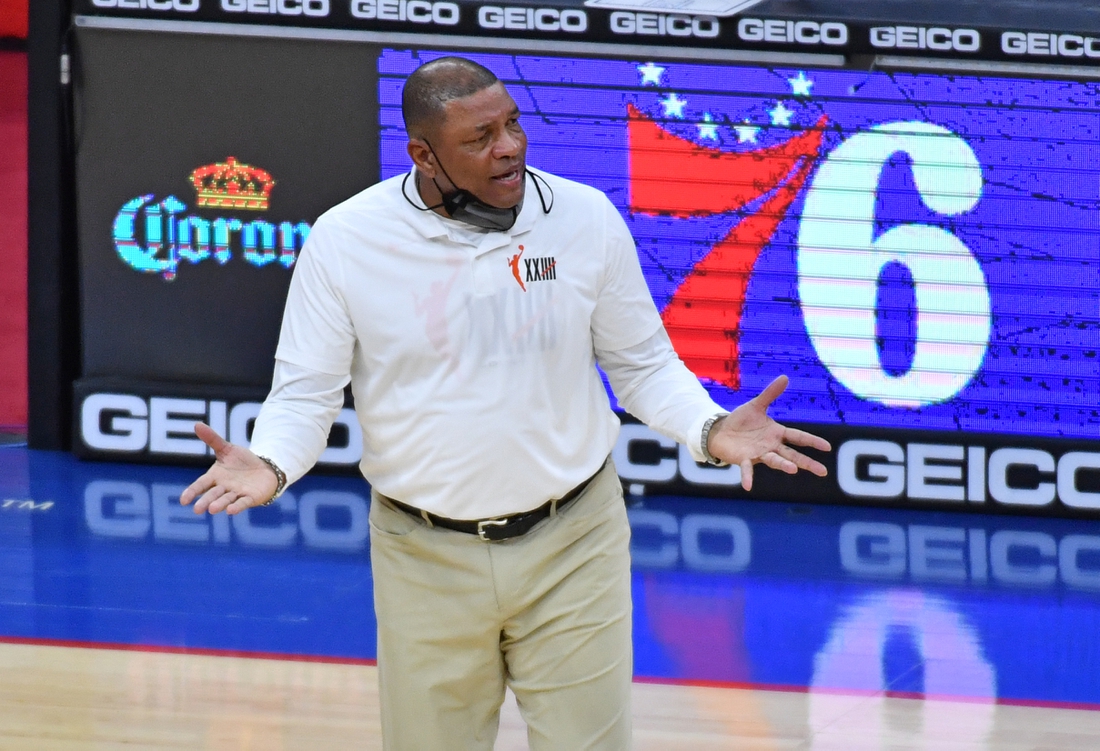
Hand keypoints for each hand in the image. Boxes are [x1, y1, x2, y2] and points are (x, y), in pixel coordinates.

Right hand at [179, 422, 278, 514]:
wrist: (264, 469)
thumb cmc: (242, 462)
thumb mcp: (227, 449)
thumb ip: (213, 439)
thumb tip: (197, 424)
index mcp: (215, 477)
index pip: (201, 484)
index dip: (192, 492)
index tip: (183, 500)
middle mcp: (224, 488)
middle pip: (212, 495)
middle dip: (205, 501)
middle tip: (197, 510)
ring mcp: (237, 494)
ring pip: (226, 500)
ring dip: (220, 504)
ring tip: (212, 510)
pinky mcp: (250, 498)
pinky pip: (243, 503)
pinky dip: (237, 507)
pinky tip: (231, 511)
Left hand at [707, 375, 831, 491]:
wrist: (721, 430)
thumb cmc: (741, 420)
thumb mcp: (756, 405)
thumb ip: (770, 394)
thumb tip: (785, 377)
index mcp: (777, 433)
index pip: (798, 437)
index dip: (812, 441)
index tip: (827, 447)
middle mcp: (771, 446)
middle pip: (792, 455)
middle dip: (807, 463)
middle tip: (823, 471)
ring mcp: (759, 454)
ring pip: (774, 460)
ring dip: (783, 465)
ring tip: (793, 470)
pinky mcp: (744, 459)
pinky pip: (747, 469)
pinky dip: (748, 477)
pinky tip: (748, 486)